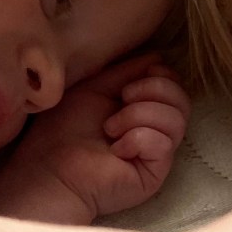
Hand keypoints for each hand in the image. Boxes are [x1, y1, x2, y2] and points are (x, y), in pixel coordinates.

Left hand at [0, 56, 189, 225]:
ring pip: (176, 120)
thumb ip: (126, 72)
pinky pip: (163, 143)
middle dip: (151, 90)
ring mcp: (156, 155)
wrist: (49, 169)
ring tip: (110, 128)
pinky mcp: (154, 175)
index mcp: (141, 109)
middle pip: (182, 100)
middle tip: (121, 100)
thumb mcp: (94, 87)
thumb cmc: (62, 130)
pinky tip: (116, 150)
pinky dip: (136, 139)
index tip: (135, 78)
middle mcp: (154, 132)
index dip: (161, 75)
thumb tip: (157, 57)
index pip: (174, 87)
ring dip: (138, 115)